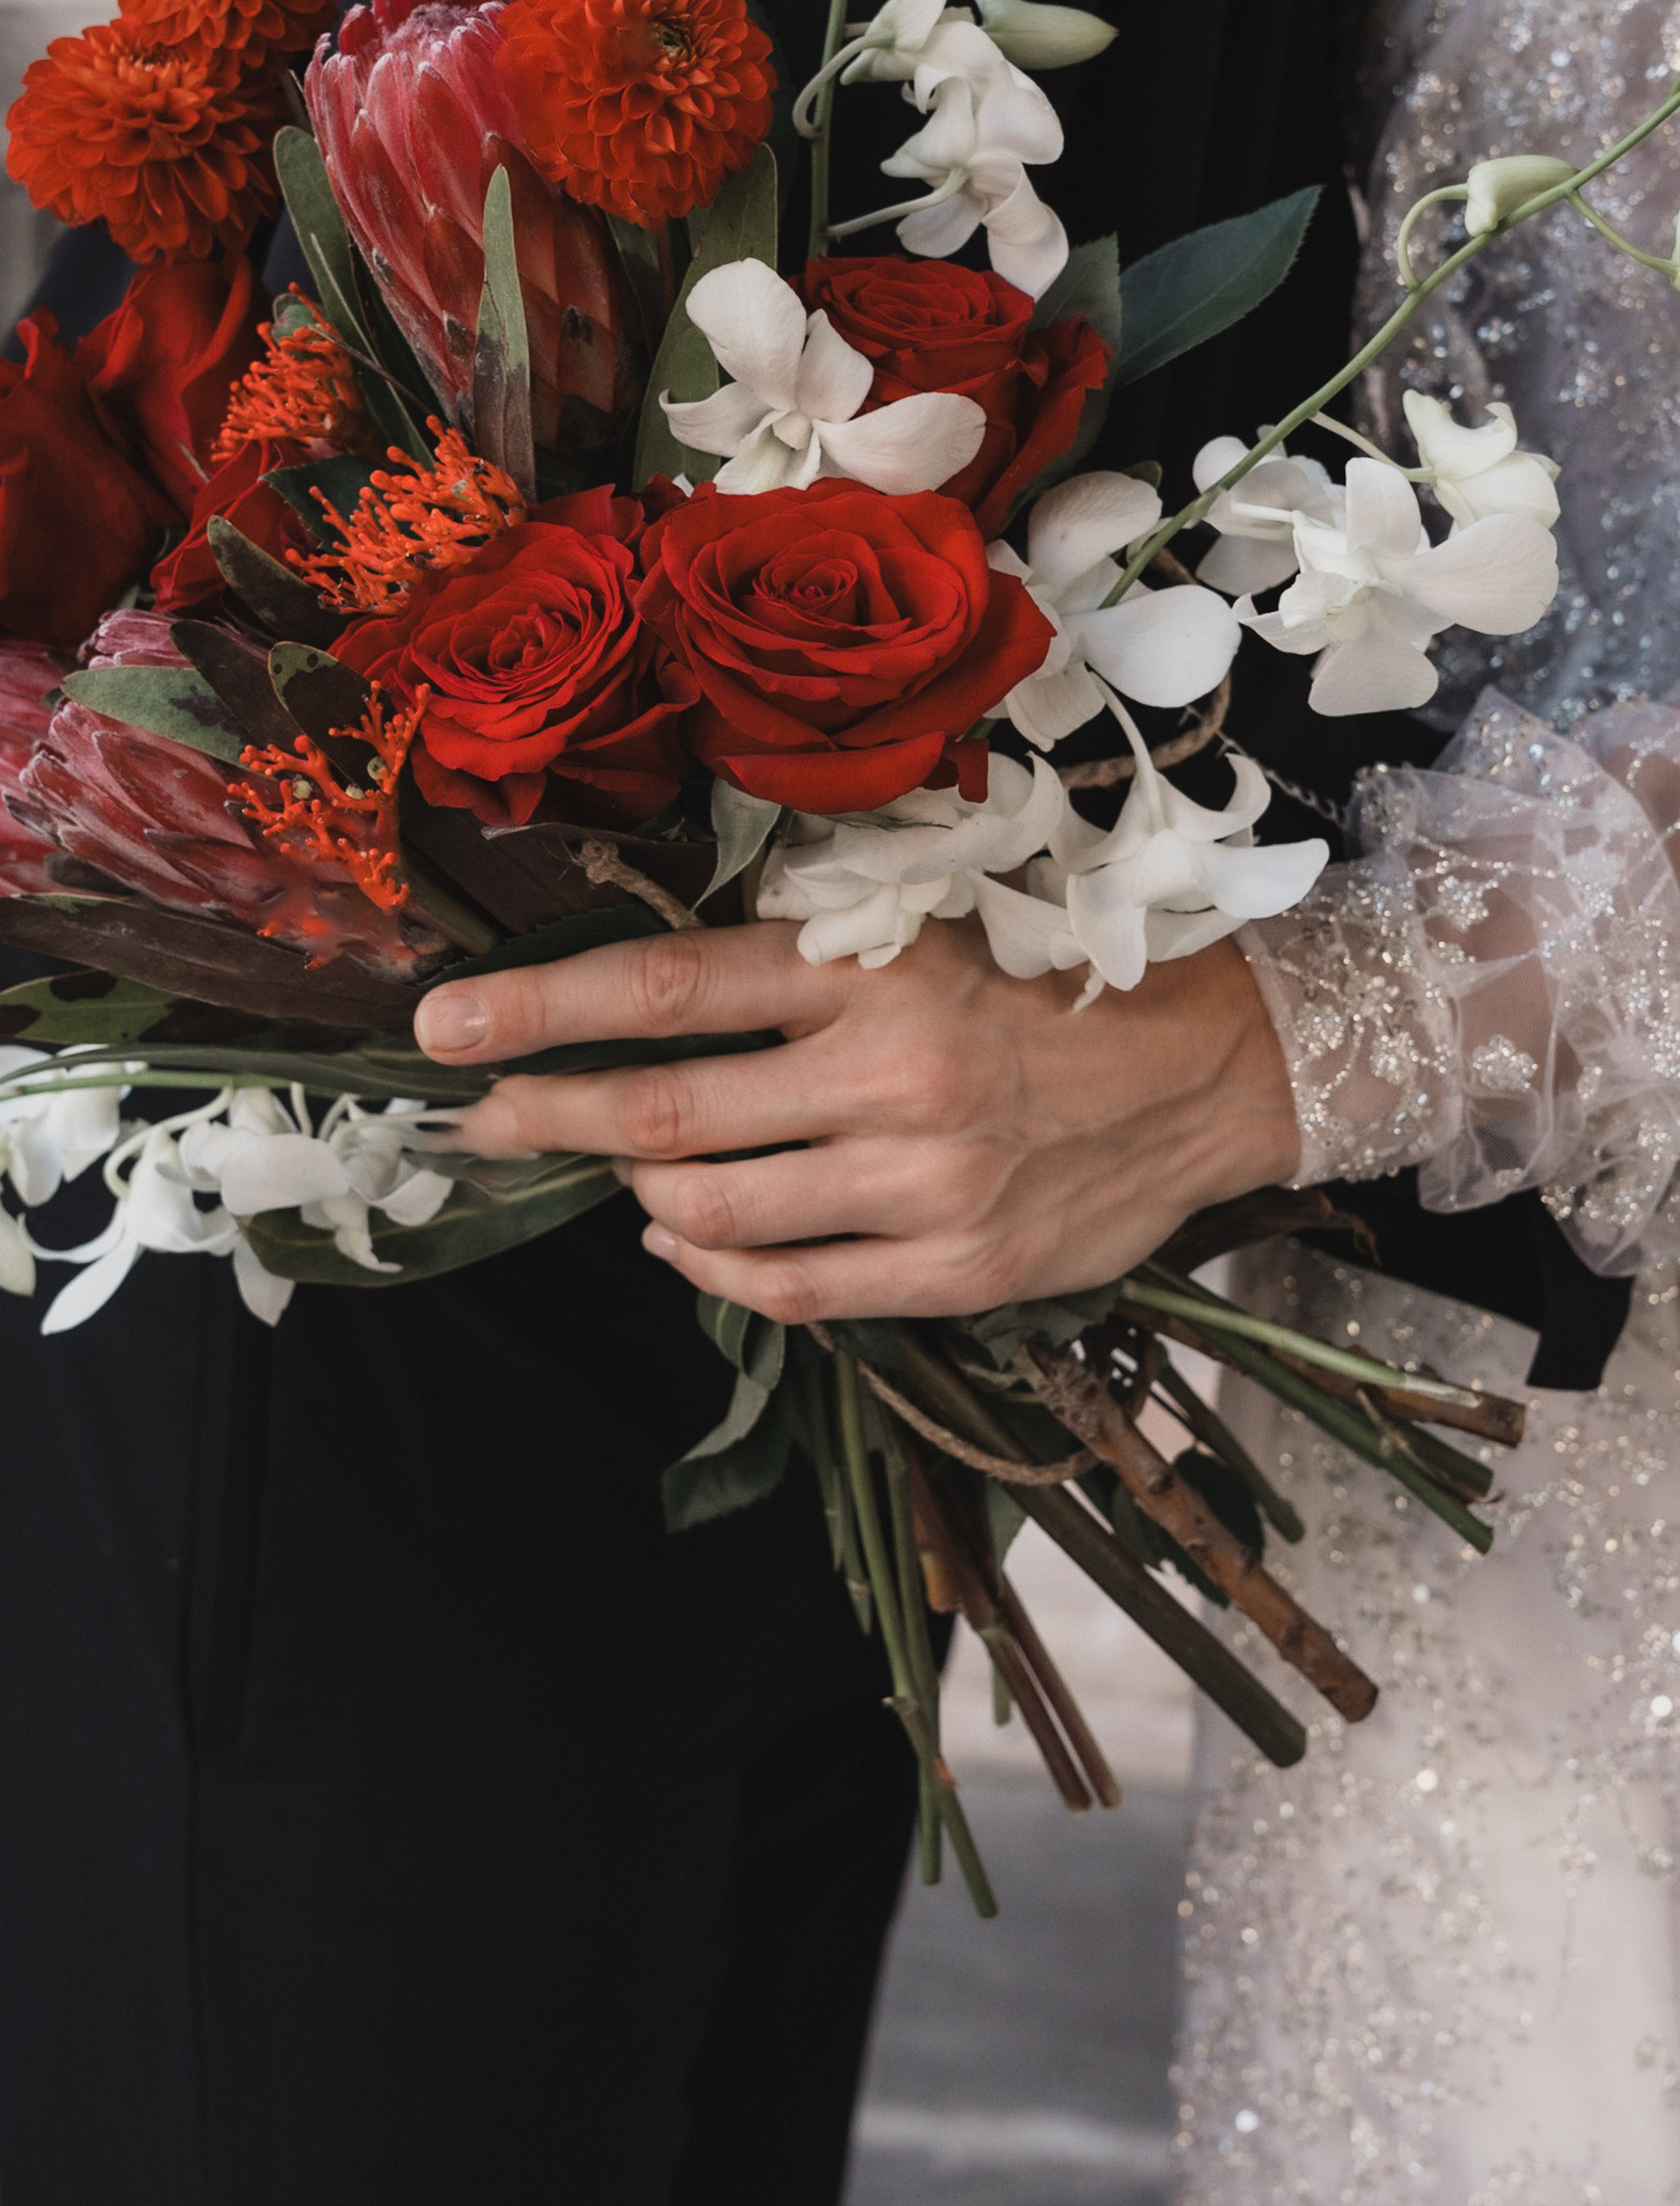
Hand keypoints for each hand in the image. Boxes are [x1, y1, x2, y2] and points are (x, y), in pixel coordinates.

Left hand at [413, 918, 1300, 1322]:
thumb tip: (646, 1006)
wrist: (1209, 1071)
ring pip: (711, 1211)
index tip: (443, 1027)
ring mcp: (922, 1181)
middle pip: (663, 1109)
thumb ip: (802, 961)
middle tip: (476, 1117)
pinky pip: (789, 1288)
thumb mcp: (930, 926)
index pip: (668, 986)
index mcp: (875, 967)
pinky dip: (709, 1268)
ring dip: (638, 1189)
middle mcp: (889, 1072)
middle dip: (544, 1114)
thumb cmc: (1049, 984)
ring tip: (618, 1165)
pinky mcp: (955, 1267)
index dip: (541, 1007)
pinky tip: (684, 1236)